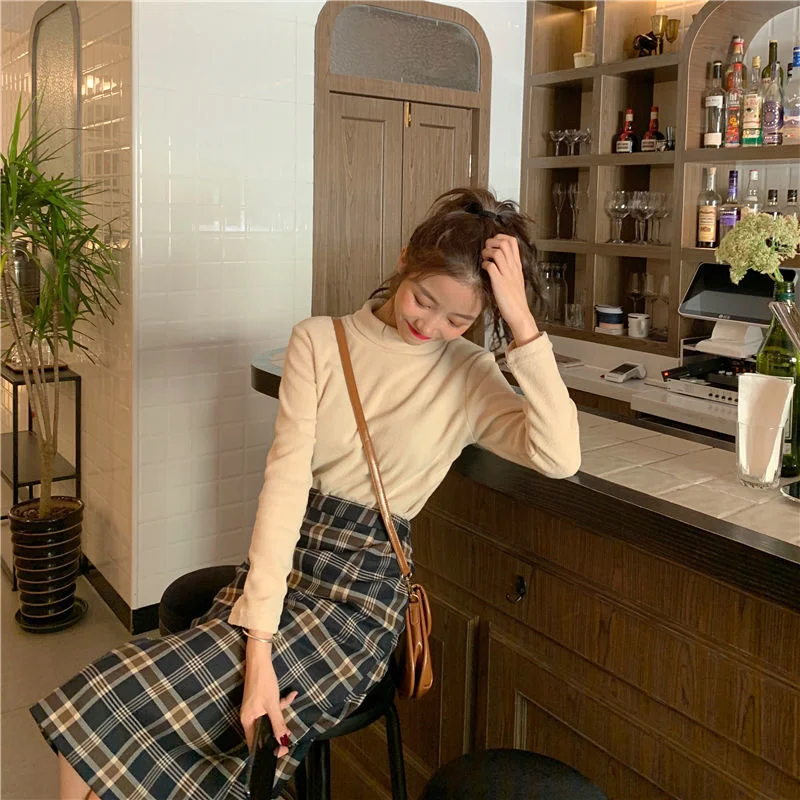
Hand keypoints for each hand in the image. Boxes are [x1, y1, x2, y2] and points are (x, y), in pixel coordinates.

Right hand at [241, 638, 297, 757]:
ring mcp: (254, 708)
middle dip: (277, 730)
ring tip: (290, 700)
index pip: (254, 743)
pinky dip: (280, 703)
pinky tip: (291, 694)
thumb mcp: (273, 704)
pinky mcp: (259, 700)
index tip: (280, 751)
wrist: (260, 660)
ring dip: (281, 712)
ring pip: (269, 717)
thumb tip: (282, 741)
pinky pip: (270, 707)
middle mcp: (248, 716)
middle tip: (288, 733)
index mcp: (247, 720)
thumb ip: (278, 724)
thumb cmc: (263, 682)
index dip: (266, 749)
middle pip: (263, 730)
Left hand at [480, 234, 538, 345]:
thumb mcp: (516, 280)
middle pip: (505, 243)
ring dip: (487, 252)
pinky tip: (483, 269)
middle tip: (486, 249)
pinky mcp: (499, 283)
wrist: (519, 314)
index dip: (501, 237)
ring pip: (498, 252)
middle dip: (492, 242)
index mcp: (517, 266)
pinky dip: (484, 264)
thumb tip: (497, 261)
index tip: (493, 242)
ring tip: (484, 258)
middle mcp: (513, 267)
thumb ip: (509, 269)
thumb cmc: (515, 299)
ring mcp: (507, 274)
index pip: (513, 242)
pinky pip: (490, 266)